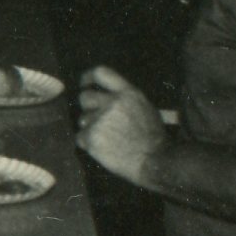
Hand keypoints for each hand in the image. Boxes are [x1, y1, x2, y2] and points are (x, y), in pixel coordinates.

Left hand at [74, 66, 169, 188]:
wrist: (155, 161)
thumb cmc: (153, 138)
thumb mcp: (145, 108)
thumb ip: (125, 98)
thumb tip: (105, 94)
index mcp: (128, 93)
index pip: (101, 73)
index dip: (88, 77)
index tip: (84, 84)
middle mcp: (113, 102)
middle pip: (85, 97)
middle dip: (88, 109)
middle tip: (97, 121)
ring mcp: (101, 119)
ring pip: (83, 120)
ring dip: (90, 129)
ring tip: (109, 140)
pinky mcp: (93, 137)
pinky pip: (80, 137)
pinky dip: (88, 144)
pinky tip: (104, 149)